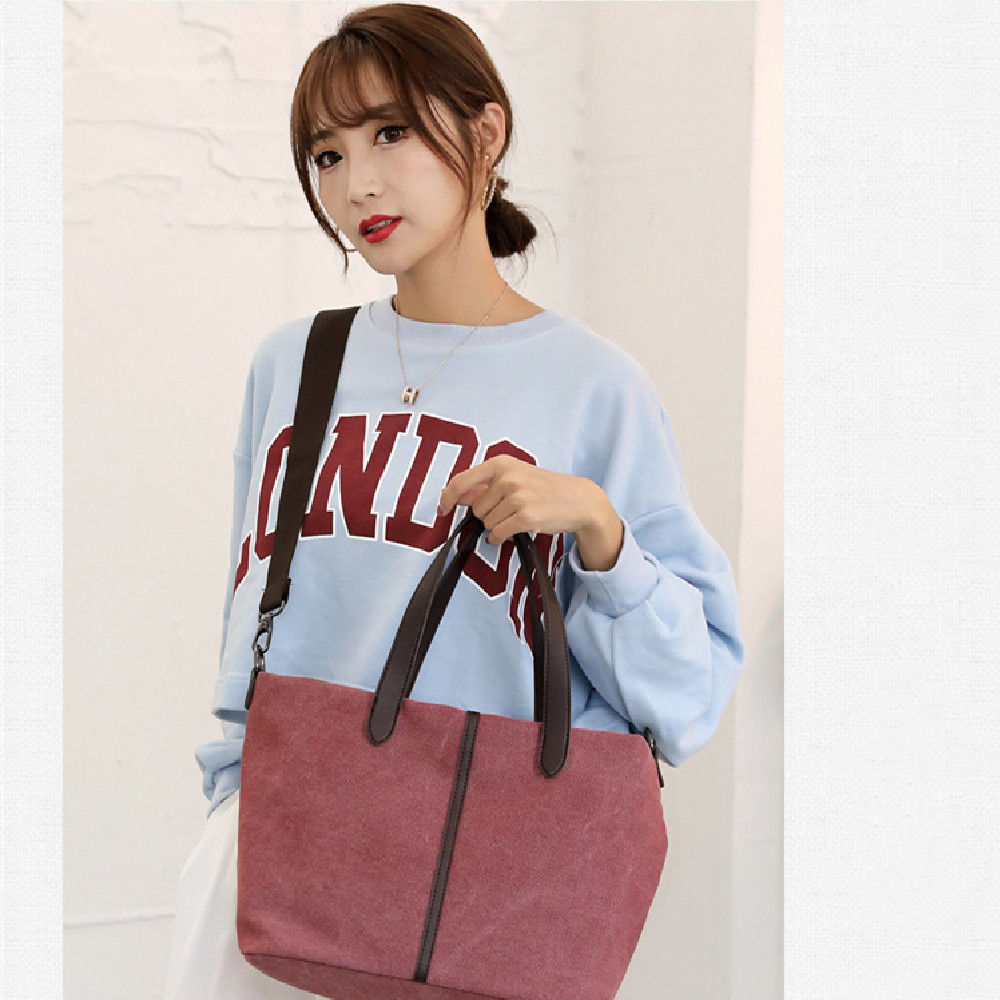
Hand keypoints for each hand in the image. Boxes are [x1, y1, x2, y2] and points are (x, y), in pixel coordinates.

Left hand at [438, 456, 620, 569]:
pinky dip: (500, 537)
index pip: (461, 481)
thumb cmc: (544, 488)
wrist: (578, 500)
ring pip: (487, 523)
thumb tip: (456, 496)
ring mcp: (517, 497)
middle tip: (509, 510)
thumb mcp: (515, 476)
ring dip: (497, 526)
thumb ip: (484, 485)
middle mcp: (507, 477)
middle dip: (487, 514)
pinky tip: (512, 531)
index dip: (447, 498)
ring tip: (516, 517)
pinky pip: (498, 534)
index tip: (443, 509)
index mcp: (501, 463)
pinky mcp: (526, 517)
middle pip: (476, 508)